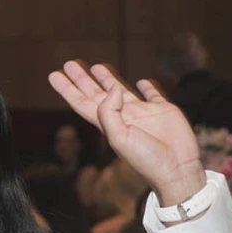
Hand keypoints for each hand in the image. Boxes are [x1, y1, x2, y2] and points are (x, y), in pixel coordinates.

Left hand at [49, 62, 204, 205]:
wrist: (177, 168)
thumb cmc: (147, 159)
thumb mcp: (120, 138)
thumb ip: (110, 113)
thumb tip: (113, 89)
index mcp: (109, 125)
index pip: (82, 103)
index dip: (68, 89)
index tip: (54, 75)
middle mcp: (123, 117)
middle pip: (97, 94)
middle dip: (83, 80)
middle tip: (69, 64)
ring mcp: (143, 113)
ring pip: (121, 90)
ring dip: (109, 79)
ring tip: (97, 66)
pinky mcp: (164, 111)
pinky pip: (153, 95)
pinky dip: (147, 87)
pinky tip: (141, 81)